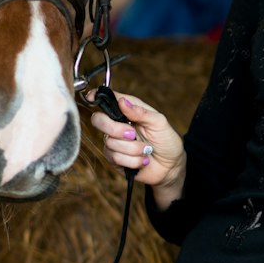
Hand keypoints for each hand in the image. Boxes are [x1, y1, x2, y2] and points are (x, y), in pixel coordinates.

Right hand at [86, 89, 186, 206]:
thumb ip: (141, 112)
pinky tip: (143, 160)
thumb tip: (122, 101)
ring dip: (133, 149)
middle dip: (115, 129)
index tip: (91, 98)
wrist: (171, 166)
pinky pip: (115, 158)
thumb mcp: (159, 123)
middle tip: (133, 135)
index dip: (96, 96)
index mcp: (128, 111)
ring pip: (110, 143)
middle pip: (98, 120)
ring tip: (146, 150)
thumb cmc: (167, 141)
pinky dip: (133, 161)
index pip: (108, 100)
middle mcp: (118, 125)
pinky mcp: (115, 160)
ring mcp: (115, 142)